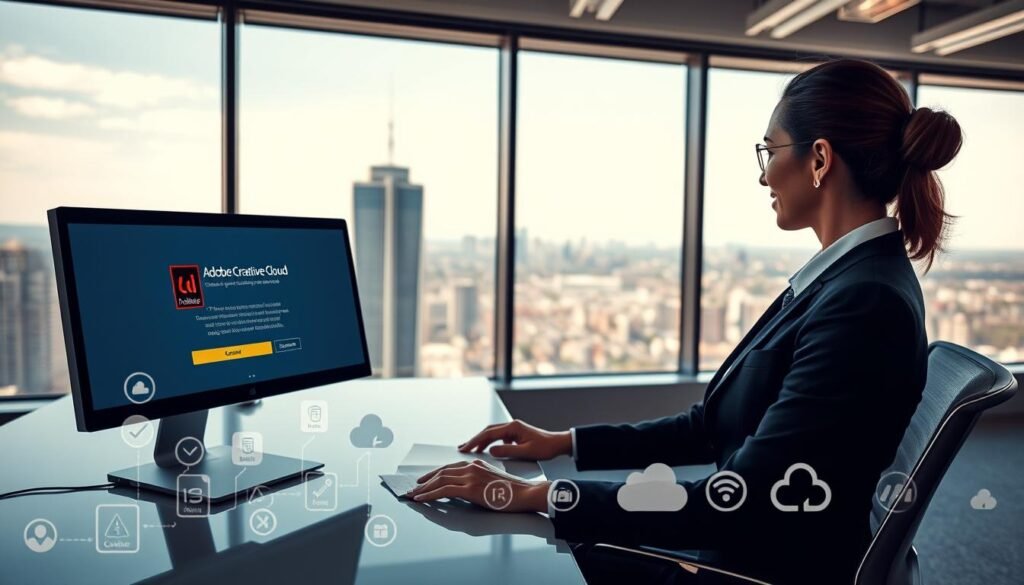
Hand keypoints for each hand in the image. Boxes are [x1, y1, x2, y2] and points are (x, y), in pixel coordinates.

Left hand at [408, 460, 550, 512]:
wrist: (525, 493)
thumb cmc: (512, 492)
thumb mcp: (493, 481)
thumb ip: (478, 482)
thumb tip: (465, 491)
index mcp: (477, 464)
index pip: (450, 468)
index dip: (435, 474)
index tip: (425, 480)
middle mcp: (471, 467)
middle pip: (442, 472)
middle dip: (426, 480)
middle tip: (415, 486)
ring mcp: (470, 477)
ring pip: (440, 480)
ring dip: (424, 488)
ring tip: (414, 494)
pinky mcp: (469, 488)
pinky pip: (443, 490)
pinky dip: (429, 494)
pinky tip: (421, 498)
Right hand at [458, 420, 571, 460]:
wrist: (558, 444)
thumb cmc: (545, 448)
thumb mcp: (526, 452)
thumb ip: (507, 451)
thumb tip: (491, 451)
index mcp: (513, 427)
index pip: (488, 434)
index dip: (475, 441)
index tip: (465, 448)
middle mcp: (512, 425)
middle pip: (488, 431)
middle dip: (474, 439)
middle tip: (462, 448)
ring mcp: (514, 429)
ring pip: (493, 434)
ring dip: (481, 441)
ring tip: (471, 449)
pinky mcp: (516, 434)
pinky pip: (499, 437)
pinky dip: (490, 442)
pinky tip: (487, 450)